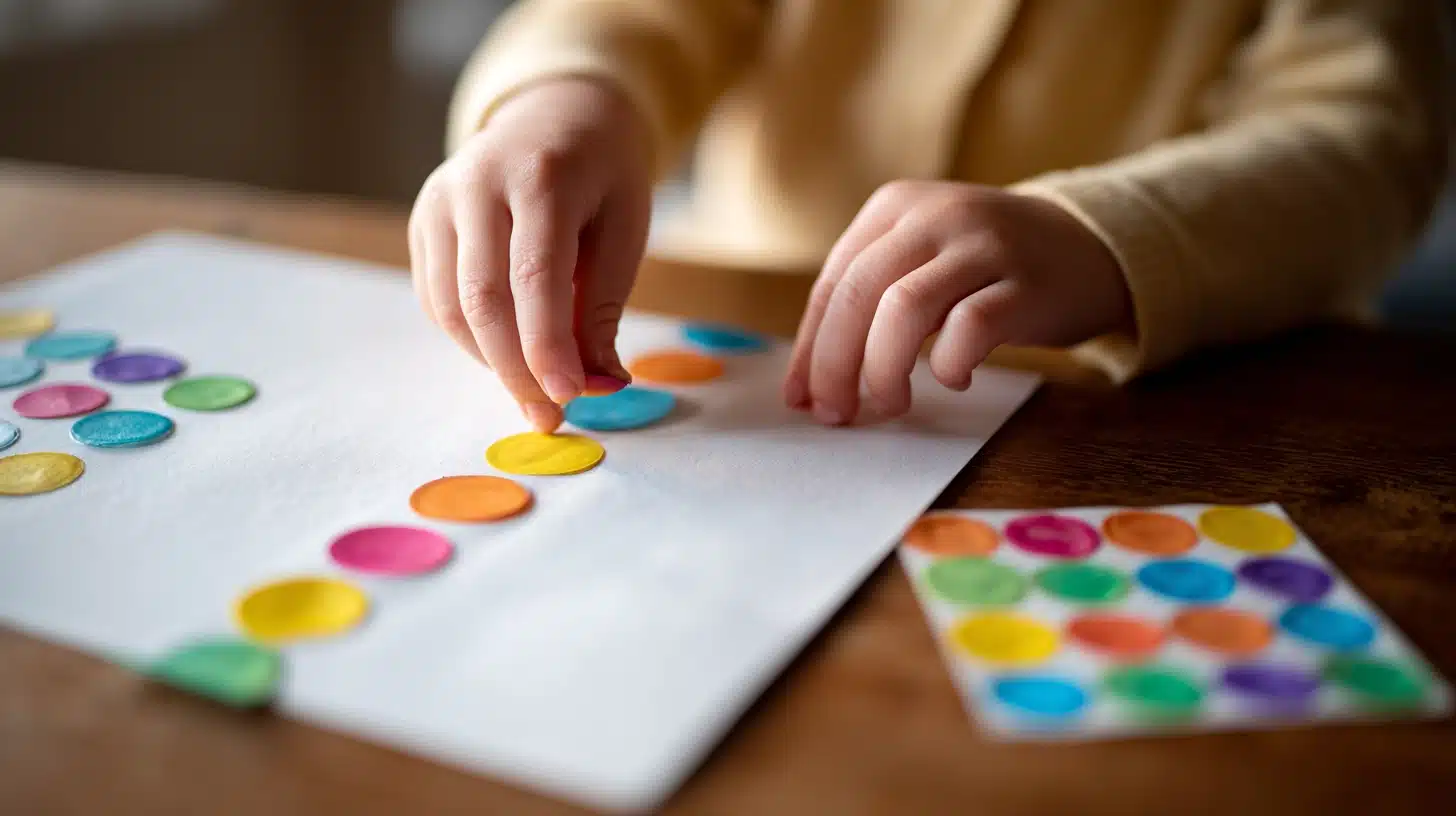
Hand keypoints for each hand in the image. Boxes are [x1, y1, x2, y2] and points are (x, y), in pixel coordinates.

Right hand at [410, 78, 652, 430]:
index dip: (546, 346)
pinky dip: (471, 340)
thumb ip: (603, 307)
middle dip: (516, 369)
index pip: (534, 277)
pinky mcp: (422, 221)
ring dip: (492, 363)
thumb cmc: (601, 177)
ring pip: (452, 307)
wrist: (556, 114)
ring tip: (534, 391)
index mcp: (541, 176)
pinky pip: (438, 299)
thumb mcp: (624, 230)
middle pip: (483, 299)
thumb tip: (596, 385)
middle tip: (550, 416)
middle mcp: (478, 183)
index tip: (568, 397)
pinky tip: (506, 352)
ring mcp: (440, 200)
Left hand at [785, 181, 1130, 423]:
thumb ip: (867, 308)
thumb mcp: (920, 262)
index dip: (810, 350)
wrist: (1087, 246)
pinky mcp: (1024, 283)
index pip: (833, 285)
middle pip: (858, 297)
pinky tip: (955, 377)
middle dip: (835, 367)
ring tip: (891, 403)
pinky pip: (968, 330)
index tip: (801, 400)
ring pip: (904, 310)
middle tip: (838, 414)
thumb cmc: (985, 271)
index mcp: (893, 207)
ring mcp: (981, 244)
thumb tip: (806, 389)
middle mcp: (933, 216)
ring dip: (884, 370)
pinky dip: (950, 365)